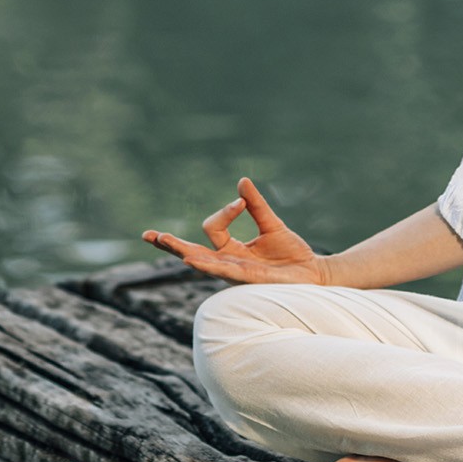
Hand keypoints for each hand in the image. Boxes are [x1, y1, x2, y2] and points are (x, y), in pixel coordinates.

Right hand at [141, 178, 328, 285]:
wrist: (313, 273)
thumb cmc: (292, 254)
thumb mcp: (271, 224)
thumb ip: (256, 205)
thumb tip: (242, 182)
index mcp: (230, 250)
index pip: (211, 228)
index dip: (224, 212)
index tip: (241, 202)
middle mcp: (228, 263)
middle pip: (192, 252)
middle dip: (171, 244)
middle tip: (149, 235)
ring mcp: (235, 272)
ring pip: (203, 262)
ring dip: (183, 251)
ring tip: (164, 242)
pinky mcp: (248, 279)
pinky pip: (224, 270)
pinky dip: (208, 264)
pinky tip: (192, 259)